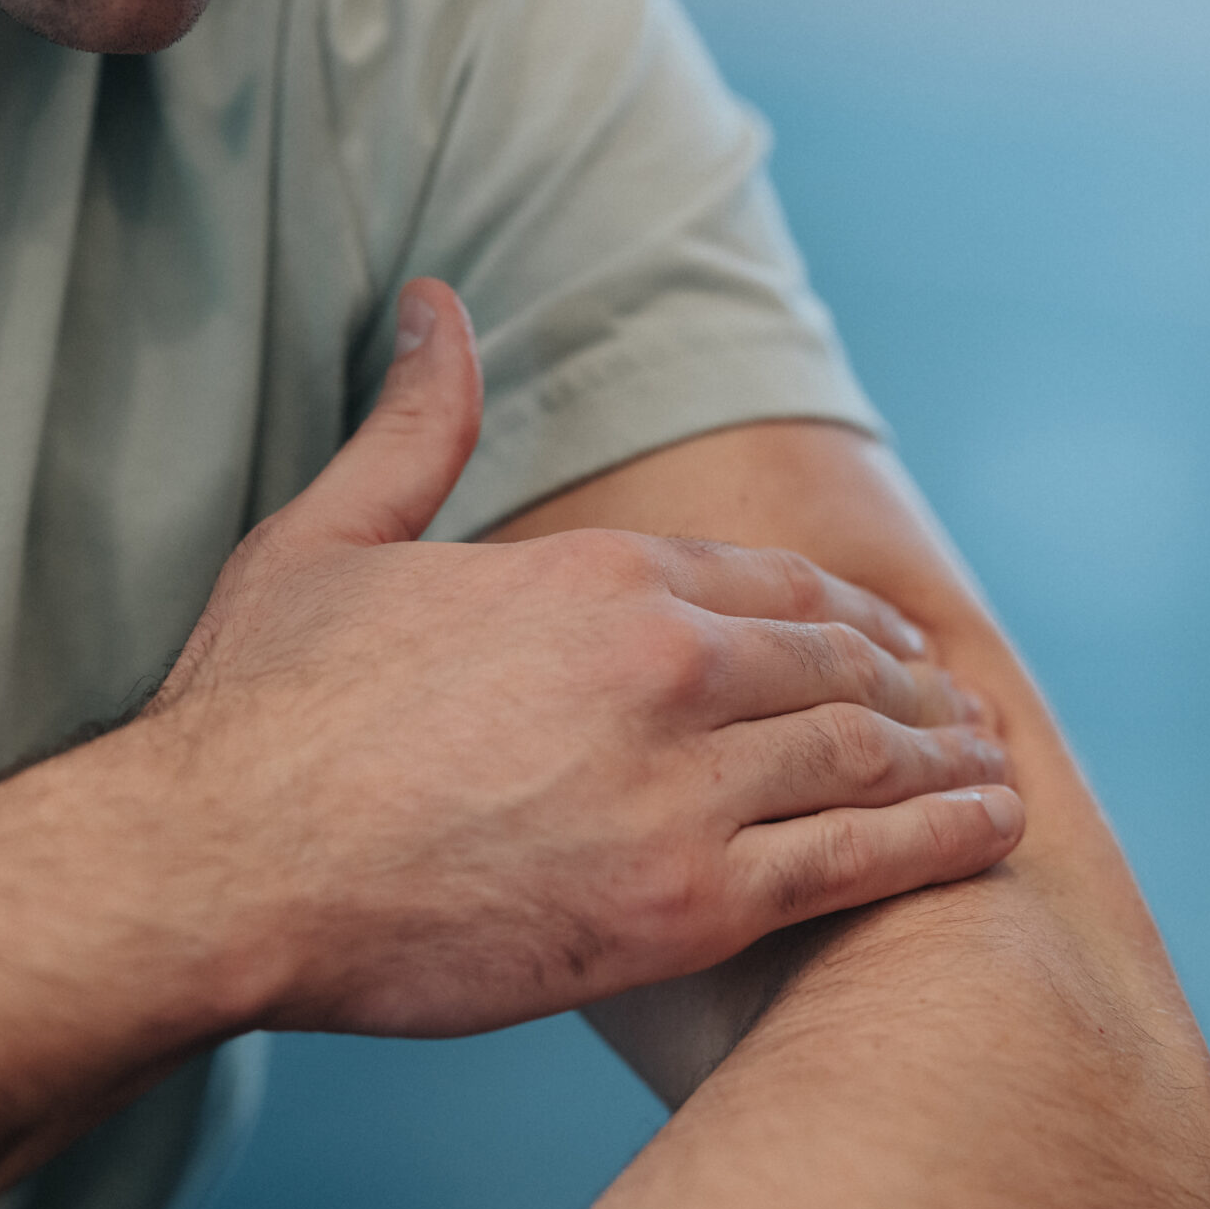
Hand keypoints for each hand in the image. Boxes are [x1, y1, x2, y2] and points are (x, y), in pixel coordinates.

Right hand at [93, 280, 1023, 1038]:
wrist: (217, 869)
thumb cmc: (257, 713)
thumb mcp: (332, 537)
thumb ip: (417, 424)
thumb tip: (436, 303)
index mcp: (599, 577)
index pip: (773, 582)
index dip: (846, 609)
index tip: (888, 632)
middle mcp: (666, 666)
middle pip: (838, 664)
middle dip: (913, 682)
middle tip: (960, 706)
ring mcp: (686, 788)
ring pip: (868, 755)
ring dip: (947, 755)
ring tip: (992, 765)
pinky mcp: (686, 905)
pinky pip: (856, 862)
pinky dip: (940, 839)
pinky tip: (991, 828)